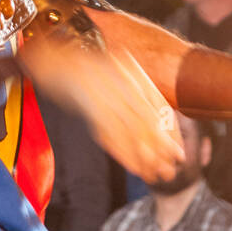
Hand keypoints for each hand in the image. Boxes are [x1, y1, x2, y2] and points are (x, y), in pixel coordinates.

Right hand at [24, 39, 184, 183]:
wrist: (53, 56)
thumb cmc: (84, 66)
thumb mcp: (117, 71)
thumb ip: (135, 90)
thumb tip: (157, 117)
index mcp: (133, 72)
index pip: (160, 107)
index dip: (171, 133)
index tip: (178, 152)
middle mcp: (123, 82)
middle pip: (149, 122)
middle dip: (163, 149)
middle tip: (172, 169)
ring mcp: (107, 93)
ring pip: (133, 130)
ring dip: (146, 156)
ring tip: (156, 174)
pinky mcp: (90, 103)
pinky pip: (111, 134)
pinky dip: (124, 153)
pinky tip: (134, 167)